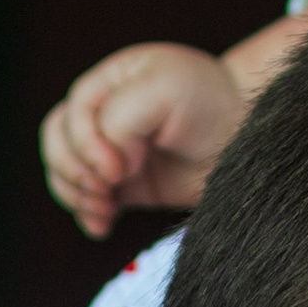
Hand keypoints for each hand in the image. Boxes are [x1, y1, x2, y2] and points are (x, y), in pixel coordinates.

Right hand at [41, 43, 248, 237]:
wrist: (250, 139)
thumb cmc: (212, 105)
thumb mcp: (164, 92)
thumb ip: (120, 120)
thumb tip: (104, 164)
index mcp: (110, 81)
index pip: (71, 116)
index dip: (86, 147)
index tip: (118, 170)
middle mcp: (105, 112)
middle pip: (57, 143)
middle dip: (74, 172)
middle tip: (105, 191)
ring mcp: (112, 148)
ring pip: (65, 172)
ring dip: (76, 195)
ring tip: (103, 210)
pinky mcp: (124, 182)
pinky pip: (86, 198)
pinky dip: (87, 213)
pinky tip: (103, 225)